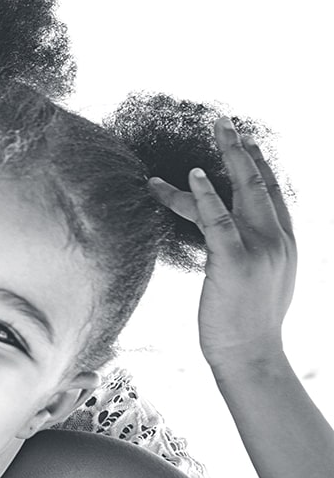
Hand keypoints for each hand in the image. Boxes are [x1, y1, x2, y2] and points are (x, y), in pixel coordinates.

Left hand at [149, 116, 295, 372]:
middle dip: (243, 149)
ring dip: (228, 156)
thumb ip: (252, 252)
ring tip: (215, 129)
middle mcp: (277, 240)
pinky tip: (194, 174)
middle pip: (260, 182)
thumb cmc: (247, 322)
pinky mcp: (235, 262)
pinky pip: (217, 221)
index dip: (257, 163)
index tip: (244, 139)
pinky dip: (205, 194)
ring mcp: (259, 249)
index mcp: (285, 243)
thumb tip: (232, 238)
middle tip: (225, 121)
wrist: (252, 356)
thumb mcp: (260, 280)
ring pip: (243, 191)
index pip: (271, 193)